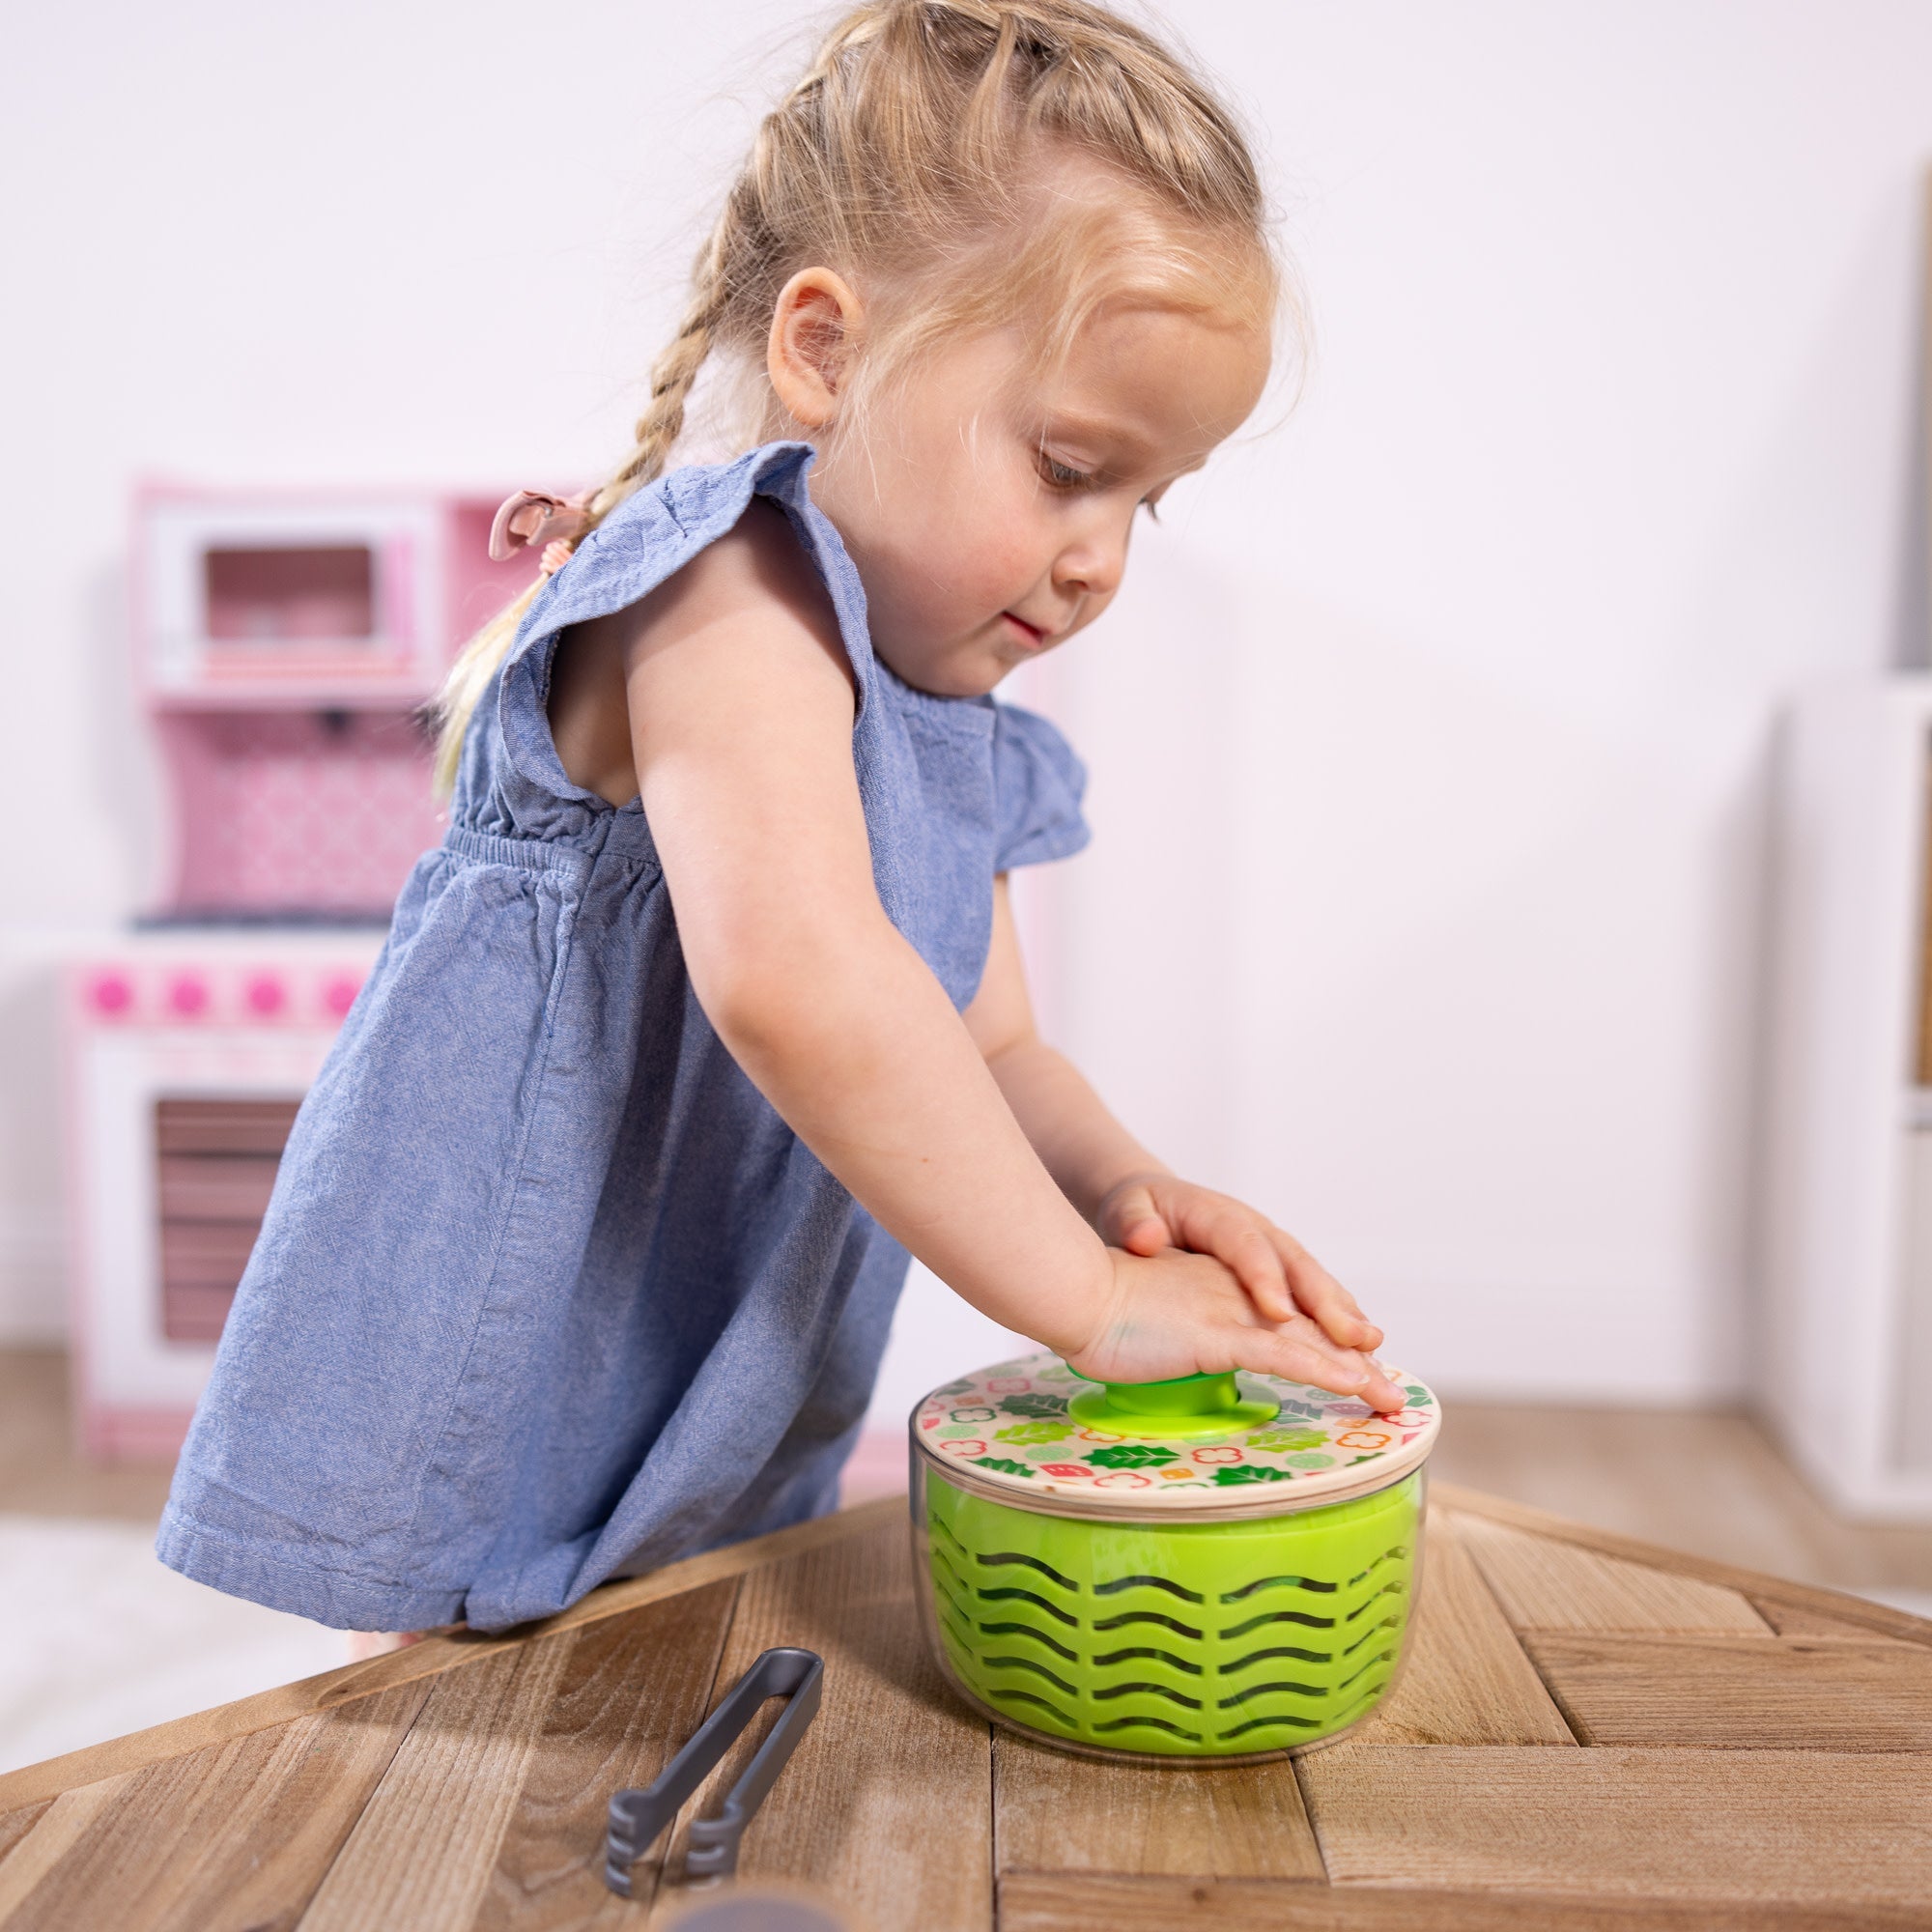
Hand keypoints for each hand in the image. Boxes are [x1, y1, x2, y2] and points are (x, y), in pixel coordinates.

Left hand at [1093, 1173, 1403, 1405]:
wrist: (1150, 1205)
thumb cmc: (1138, 1211)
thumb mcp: (1125, 1209)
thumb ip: (1134, 1220)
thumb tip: (1147, 1236)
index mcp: (1219, 1215)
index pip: (1246, 1245)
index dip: (1265, 1278)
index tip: (1278, 1313)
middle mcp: (1255, 1230)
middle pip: (1295, 1263)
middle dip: (1326, 1302)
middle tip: (1353, 1338)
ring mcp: (1270, 1250)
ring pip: (1313, 1280)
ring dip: (1343, 1314)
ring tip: (1371, 1348)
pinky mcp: (1276, 1273)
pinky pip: (1311, 1295)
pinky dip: (1336, 1321)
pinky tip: (1359, 1351)